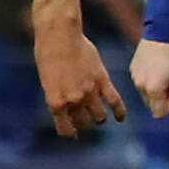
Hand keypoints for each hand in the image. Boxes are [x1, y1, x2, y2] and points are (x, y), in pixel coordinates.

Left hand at [37, 20, 122, 137]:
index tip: (73, 132)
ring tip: (98, 116)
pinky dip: (119, 113)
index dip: (70, 132)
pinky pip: (115, 102)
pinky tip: (120, 118)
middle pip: (84, 123)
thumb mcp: (48, 81)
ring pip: (99, 117)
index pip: (66, 130)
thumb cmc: (48, 55)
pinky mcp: (102, 80)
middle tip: (84, 120)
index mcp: (56, 102)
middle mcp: (73, 101)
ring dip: (99, 119)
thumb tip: (69, 109)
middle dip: (84, 124)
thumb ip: (59, 97)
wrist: (60, 36)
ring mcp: (89, 91)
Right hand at [130, 39, 168, 121]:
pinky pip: (142, 82)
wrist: (162, 30)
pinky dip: (150, 79)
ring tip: (166, 72)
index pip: (159, 113)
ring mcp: (135, 77)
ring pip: (147, 94)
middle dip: (163, 98)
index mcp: (153, 90)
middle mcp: (140, 86)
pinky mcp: (133, 69)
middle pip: (153, 105)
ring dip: (157, 89)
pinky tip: (158, 66)